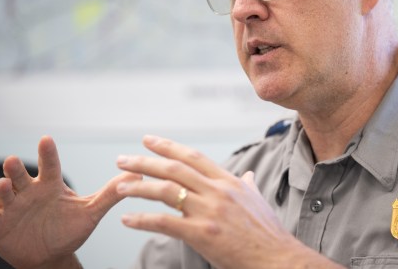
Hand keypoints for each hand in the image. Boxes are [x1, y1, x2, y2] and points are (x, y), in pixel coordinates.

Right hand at [0, 136, 140, 268]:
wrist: (51, 256)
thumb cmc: (69, 229)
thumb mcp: (91, 211)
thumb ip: (111, 193)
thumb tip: (139, 174)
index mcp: (51, 185)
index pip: (50, 165)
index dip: (47, 153)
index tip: (46, 139)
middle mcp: (30, 192)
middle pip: (20, 175)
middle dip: (15, 167)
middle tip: (14, 160)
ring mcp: (13, 208)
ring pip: (4, 193)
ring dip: (2, 188)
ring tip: (5, 185)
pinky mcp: (0, 226)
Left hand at [116, 135, 342, 268]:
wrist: (277, 257)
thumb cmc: (267, 232)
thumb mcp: (258, 201)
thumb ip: (249, 185)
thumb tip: (248, 175)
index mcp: (228, 181)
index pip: (193, 156)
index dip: (168, 146)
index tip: (148, 140)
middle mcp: (217, 191)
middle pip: (174, 168)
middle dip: (144, 161)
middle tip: (122, 159)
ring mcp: (209, 211)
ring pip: (166, 191)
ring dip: (139, 187)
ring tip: (120, 186)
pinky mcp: (202, 234)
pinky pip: (165, 222)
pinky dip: (143, 220)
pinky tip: (128, 219)